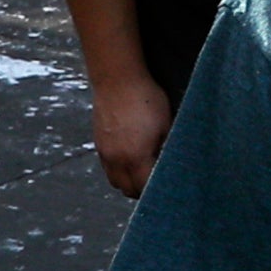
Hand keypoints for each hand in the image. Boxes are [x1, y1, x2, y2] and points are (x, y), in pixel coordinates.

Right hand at [91, 72, 170, 197]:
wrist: (118, 79)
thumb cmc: (146, 99)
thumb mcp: (167, 124)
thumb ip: (168, 149)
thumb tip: (172, 165)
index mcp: (135, 157)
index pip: (145, 188)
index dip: (158, 190)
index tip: (169, 185)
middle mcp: (116, 159)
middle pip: (127, 190)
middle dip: (143, 190)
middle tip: (158, 181)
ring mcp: (104, 152)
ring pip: (115, 180)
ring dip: (128, 181)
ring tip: (144, 171)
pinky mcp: (98, 143)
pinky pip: (108, 167)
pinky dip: (119, 169)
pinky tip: (131, 158)